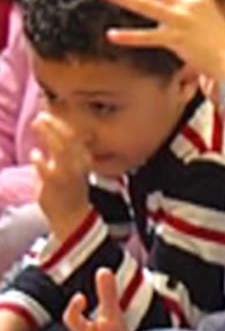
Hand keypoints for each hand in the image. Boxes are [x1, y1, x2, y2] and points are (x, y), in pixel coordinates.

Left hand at [29, 111, 92, 241]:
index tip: (51, 112)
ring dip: (49, 133)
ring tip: (37, 123)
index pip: (76, 135)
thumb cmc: (67, 190)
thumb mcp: (68, 166)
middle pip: (70, 137)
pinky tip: (35, 155)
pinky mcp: (55, 184)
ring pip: (61, 148)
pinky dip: (39, 160)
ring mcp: (68, 174)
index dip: (64, 122)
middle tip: (41, 116)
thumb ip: (58, 149)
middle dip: (55, 124)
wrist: (71, 218)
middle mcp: (79, 165)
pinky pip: (47, 168)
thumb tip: (46, 129)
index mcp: (84, 159)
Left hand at [98, 0, 224, 83]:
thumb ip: (200, 28)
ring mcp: (181, 20)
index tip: (171, 15)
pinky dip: (130, 36)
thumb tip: (189, 39)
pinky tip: (112, 35)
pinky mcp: (176, 37)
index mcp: (202, 0)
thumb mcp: (218, 31)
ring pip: (148, 6)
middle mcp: (190, 5)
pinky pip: (148, 36)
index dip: (172, 8)